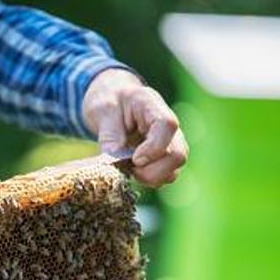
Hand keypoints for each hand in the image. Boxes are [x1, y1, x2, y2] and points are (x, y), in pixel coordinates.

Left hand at [82, 68, 187, 186]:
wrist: (113, 100)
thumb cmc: (108, 102)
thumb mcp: (101, 113)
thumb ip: (109, 138)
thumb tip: (116, 164)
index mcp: (151, 104)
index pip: (168, 125)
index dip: (154, 148)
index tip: (134, 160)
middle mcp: (167, 123)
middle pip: (178, 153)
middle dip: (152, 171)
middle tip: (129, 169)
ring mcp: (170, 140)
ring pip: (175, 168)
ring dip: (151, 177)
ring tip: (130, 169)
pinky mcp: (166, 155)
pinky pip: (167, 175)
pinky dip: (151, 180)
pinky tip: (135, 171)